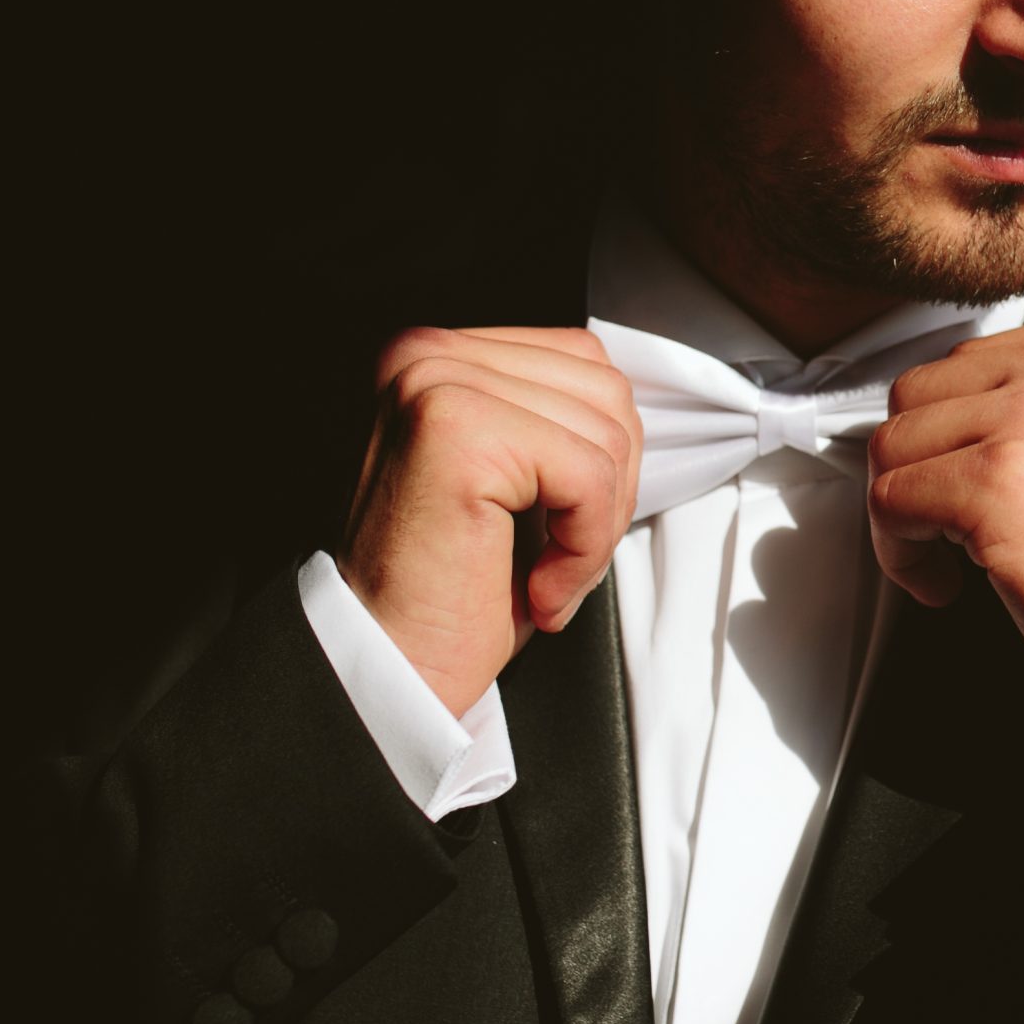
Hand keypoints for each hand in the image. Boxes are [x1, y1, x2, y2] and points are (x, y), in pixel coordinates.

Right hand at [339, 327, 640, 715]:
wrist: (390, 669)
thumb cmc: (451, 593)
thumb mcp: (517, 482)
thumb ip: (557, 421)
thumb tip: (632, 409)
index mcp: (439, 355)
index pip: (584, 363)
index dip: (601, 457)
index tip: (562, 527)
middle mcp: (427, 354)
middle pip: (605, 392)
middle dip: (609, 489)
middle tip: (558, 561)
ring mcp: (436, 383)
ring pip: (607, 433)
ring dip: (596, 527)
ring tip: (543, 578)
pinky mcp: (457, 431)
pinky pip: (589, 476)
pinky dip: (585, 548)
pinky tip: (537, 591)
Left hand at [867, 312, 1023, 726]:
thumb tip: (946, 407)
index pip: (966, 360)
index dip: (952, 435)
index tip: (971, 486)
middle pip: (918, 392)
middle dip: (920, 467)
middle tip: (951, 527)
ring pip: (893, 445)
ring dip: (904, 512)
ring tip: (953, 557)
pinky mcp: (1000, 483)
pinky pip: (890, 500)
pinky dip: (900, 555)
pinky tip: (949, 585)